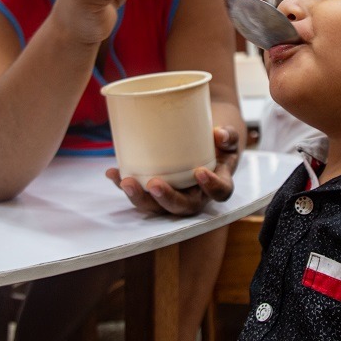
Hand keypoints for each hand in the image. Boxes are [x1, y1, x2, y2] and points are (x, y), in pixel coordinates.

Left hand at [107, 126, 238, 215]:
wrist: (204, 140)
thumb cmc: (217, 141)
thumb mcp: (227, 136)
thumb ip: (227, 135)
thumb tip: (219, 133)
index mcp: (217, 184)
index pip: (219, 193)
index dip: (211, 187)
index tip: (199, 172)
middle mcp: (195, 195)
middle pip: (183, 207)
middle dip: (166, 199)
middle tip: (153, 184)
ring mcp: (173, 195)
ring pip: (157, 206)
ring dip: (140, 198)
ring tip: (126, 181)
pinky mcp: (155, 190)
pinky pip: (140, 193)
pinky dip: (123, 184)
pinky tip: (112, 172)